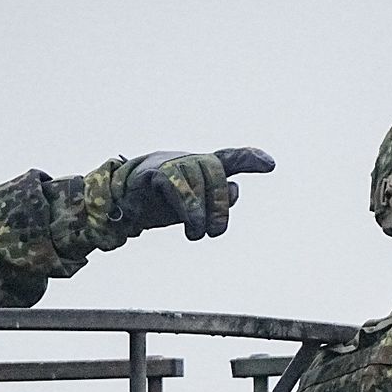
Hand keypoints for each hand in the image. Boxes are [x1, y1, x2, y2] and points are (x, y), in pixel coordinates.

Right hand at [119, 147, 274, 239]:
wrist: (122, 203)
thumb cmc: (162, 203)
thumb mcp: (195, 207)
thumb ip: (217, 200)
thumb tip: (235, 189)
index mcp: (201, 169)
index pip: (229, 158)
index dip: (249, 159)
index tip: (270, 165)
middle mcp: (189, 161)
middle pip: (215, 171)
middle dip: (219, 203)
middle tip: (214, 231)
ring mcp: (171, 163)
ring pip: (196, 179)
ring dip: (200, 211)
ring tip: (196, 233)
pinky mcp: (153, 173)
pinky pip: (175, 184)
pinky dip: (186, 205)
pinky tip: (191, 222)